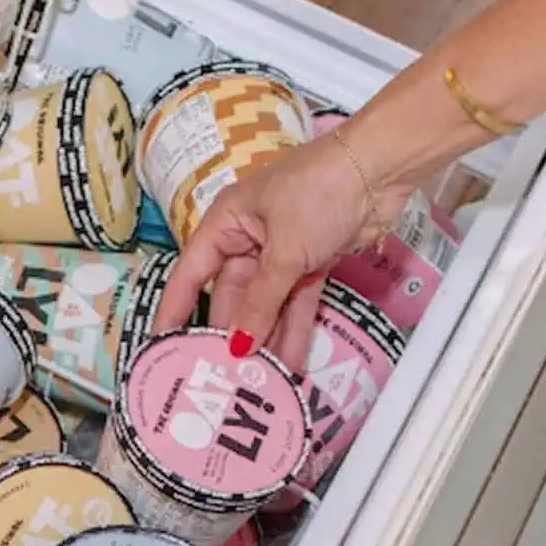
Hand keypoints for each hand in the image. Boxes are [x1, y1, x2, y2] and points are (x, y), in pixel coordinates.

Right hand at [152, 132, 412, 369]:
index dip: (174, 310)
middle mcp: (247, 239)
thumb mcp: (284, 250)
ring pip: (265, 305)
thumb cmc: (319, 191)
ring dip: (263, 338)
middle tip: (218, 376)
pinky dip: (293, 329)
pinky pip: (295, 303)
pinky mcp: (312, 263)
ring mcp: (281, 253)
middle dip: (228, 334)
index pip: (190, 274)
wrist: (383, 167)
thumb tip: (238, 347)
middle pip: (230, 296)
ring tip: (254, 378)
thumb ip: (261, 303)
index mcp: (226, 224)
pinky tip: (288, 362)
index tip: (162, 345)